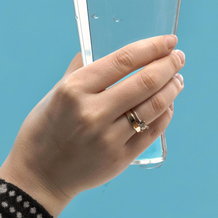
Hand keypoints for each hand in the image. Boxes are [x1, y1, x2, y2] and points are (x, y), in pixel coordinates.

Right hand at [0, 35, 184, 216]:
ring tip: (177, 79)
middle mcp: (93, 112)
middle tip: (179, 57)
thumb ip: (79, 70)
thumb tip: (96, 48)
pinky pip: (154, 129)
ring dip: (172, 88)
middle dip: (169, 65)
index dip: (152, 47)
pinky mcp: (120, 158)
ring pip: (155, 105)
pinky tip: (168, 103)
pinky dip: (166, 113)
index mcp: (74, 90)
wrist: (38, 177)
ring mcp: (108, 137)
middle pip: (146, 81)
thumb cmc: (45, 130)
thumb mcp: (54, 94)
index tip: (169, 40)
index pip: (124, 60)